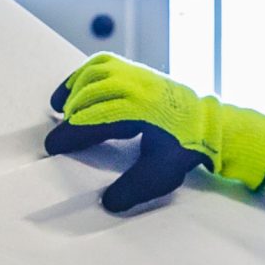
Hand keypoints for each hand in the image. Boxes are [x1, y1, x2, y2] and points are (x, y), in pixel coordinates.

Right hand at [43, 53, 264, 214]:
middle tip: (59, 137)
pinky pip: (103, 63)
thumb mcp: (161, 174)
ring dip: (73, 90)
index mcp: (140, 111)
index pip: (95, 120)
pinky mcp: (137, 70)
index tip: (54, 146)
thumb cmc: (186, 147)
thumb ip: (133, 188)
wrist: (210, 123)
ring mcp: (137, 74)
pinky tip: (77, 88)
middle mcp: (136, 87)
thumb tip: (109, 202)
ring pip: (94, 74)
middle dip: (70, 118)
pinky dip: (84, 74)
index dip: (70, 134)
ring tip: (60, 107)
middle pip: (89, 96)